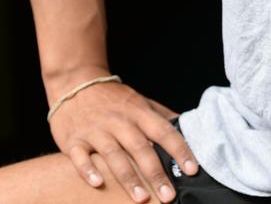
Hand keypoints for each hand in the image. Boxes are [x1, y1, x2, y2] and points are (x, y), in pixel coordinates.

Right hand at [49, 79, 198, 202]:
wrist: (76, 83)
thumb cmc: (114, 98)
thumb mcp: (140, 102)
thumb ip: (161, 116)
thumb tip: (188, 127)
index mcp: (139, 112)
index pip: (164, 131)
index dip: (180, 150)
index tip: (192, 169)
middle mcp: (120, 121)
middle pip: (140, 148)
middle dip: (156, 173)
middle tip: (168, 196)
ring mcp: (96, 130)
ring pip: (114, 154)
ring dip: (128, 177)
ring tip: (141, 198)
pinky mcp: (75, 139)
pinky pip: (80, 155)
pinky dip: (88, 169)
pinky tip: (97, 184)